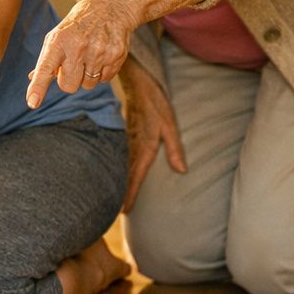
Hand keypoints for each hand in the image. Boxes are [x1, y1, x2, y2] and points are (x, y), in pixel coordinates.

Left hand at [27, 0, 138, 107]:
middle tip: (74, 62)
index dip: (38, 87)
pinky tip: (102, 55)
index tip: (32, 103)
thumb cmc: (78, 26)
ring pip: (87, 85)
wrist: (111, 7)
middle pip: (67, 86)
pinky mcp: (116, 57)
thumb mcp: (58, 35)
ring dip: (86, 76)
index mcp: (58, 41)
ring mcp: (98, 52)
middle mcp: (78, 47)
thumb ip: (47, 58)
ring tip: (90, 55)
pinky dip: (101, 73)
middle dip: (69, 80)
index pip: (45, 68)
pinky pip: (103, 80)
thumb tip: (32, 78)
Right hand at [118, 61, 186, 212]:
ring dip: (116, 181)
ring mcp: (123, 140)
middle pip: (124, 174)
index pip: (136, 175)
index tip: (125, 210)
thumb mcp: (170, 123)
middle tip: (115, 212)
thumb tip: (181, 171)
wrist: (134, 81)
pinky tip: (114, 172)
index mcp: (144, 146)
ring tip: (112, 197)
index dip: (130, 192)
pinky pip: (116, 155)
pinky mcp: (120, 134)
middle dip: (119, 192)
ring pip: (118, 165)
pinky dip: (115, 167)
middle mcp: (131, 146)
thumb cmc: (155, 101)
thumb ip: (175, 148)